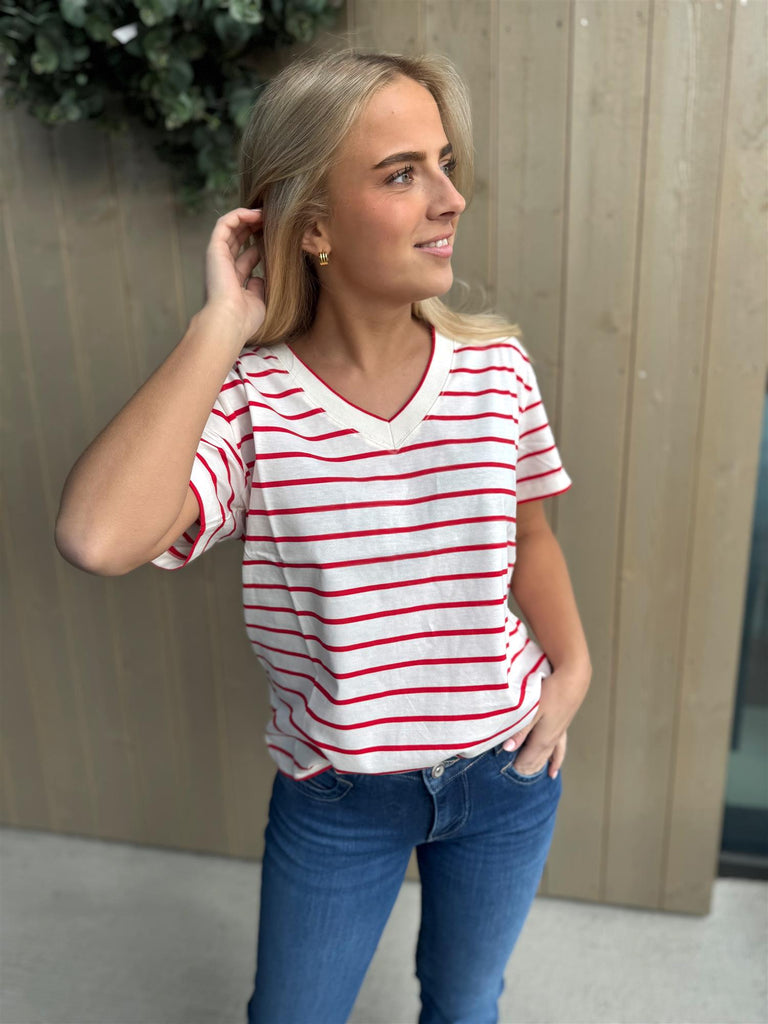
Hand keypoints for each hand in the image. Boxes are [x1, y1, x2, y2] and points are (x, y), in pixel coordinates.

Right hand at [201, 207, 265, 341]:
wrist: (229, 322)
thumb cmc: (244, 319)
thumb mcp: (259, 301)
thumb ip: (260, 287)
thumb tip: (261, 277)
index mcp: (233, 281)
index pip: (247, 257)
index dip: (262, 246)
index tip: (279, 239)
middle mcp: (223, 267)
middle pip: (238, 239)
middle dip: (255, 228)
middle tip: (273, 220)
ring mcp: (217, 257)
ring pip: (231, 228)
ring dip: (248, 218)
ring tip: (266, 213)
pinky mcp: (214, 249)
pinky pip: (224, 224)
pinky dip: (239, 215)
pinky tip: (255, 214)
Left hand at [503, 665, 590, 778]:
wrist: (573, 678)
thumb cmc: (552, 692)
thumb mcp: (532, 710)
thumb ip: (520, 730)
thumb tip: (507, 748)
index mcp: (543, 738)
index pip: (527, 759)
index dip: (516, 766)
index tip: (505, 773)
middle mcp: (552, 740)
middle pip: (536, 760)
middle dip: (526, 769)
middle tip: (515, 777)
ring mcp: (558, 734)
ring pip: (547, 756)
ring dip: (538, 765)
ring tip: (532, 776)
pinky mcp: (562, 726)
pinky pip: (558, 750)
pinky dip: (555, 761)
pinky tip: (553, 769)